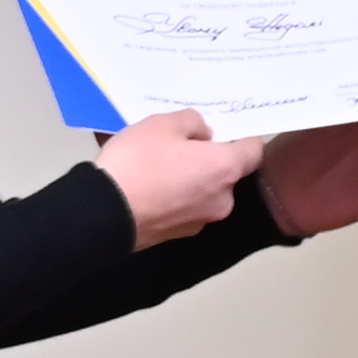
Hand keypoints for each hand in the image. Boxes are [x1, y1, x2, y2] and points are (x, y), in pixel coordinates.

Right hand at [95, 108, 265, 248]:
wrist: (103, 213)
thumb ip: (193, 122)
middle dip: (208, 157)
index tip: (225, 128)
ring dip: (190, 177)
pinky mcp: (178, 234)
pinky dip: (175, 195)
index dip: (242, 136)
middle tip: (179, 142)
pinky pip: (185, 206)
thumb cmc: (137, 164)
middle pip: (225, 171)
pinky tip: (150, 184)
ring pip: (203, 190)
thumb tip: (203, 134)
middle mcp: (222, 199)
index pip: (254, 150)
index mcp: (225, 169)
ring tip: (158, 163)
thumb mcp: (163, 124)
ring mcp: (200, 220)